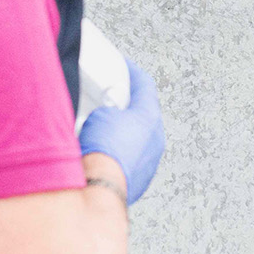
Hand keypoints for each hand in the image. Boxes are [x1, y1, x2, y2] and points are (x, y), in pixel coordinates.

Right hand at [78, 58, 164, 205]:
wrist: (100, 187)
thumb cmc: (102, 150)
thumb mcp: (98, 113)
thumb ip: (106, 108)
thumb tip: (102, 115)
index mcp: (150, 117)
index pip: (145, 86)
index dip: (132, 73)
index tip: (124, 67)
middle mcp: (155, 139)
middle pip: (142, 114)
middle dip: (125, 106)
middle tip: (107, 100)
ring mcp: (149, 162)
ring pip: (136, 140)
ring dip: (121, 132)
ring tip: (99, 130)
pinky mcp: (139, 180)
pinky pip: (129, 160)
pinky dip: (117, 153)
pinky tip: (99, 153)